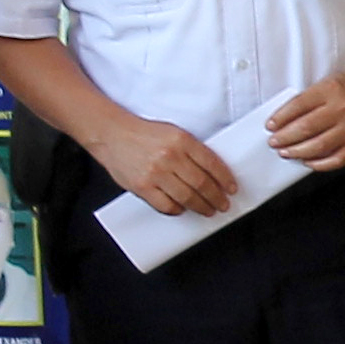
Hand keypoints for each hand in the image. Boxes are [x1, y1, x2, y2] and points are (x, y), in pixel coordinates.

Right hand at [90, 115, 237, 216]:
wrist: (112, 135)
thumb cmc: (145, 134)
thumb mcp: (174, 133)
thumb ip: (192, 151)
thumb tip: (214, 173)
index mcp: (182, 140)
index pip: (212, 163)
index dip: (225, 179)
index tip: (232, 189)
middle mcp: (170, 157)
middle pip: (202, 184)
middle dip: (216, 198)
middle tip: (223, 204)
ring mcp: (156, 173)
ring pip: (186, 197)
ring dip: (201, 207)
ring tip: (208, 210)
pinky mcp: (143, 187)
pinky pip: (166, 205)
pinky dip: (178, 210)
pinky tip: (183, 209)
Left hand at [266, 66, 344, 172]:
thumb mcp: (323, 84)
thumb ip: (305, 100)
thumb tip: (282, 121)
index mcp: (330, 90)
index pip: (298, 105)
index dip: (280, 118)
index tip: (270, 125)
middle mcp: (342, 109)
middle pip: (306, 127)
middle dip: (285, 137)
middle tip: (274, 142)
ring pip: (319, 146)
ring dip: (297, 152)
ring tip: (286, 152)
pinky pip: (337, 159)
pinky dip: (320, 164)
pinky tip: (308, 162)